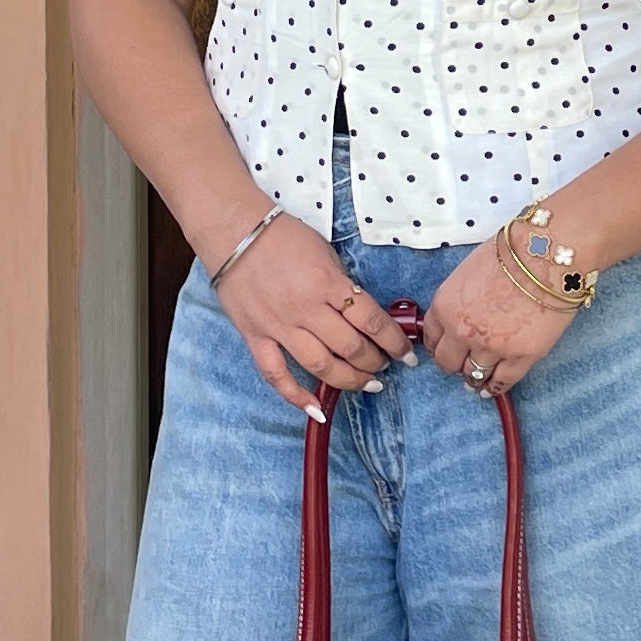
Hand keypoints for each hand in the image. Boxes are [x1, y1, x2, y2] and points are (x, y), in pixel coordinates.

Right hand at [210, 215, 409, 413]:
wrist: (233, 231)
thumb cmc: (283, 237)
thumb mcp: (325, 253)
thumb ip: (342, 285)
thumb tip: (362, 314)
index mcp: (327, 283)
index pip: (371, 321)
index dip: (394, 342)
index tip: (406, 354)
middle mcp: (305, 309)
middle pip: (350, 348)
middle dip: (375, 362)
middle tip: (385, 366)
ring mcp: (278, 326)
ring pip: (320, 366)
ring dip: (349, 380)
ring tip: (366, 384)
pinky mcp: (255, 337)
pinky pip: (276, 375)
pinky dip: (296, 396)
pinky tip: (317, 409)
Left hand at [420, 238, 584, 401]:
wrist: (547, 254)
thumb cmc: (512, 252)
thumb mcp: (469, 272)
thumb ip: (459, 298)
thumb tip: (463, 313)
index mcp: (445, 306)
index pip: (430, 337)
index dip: (437, 345)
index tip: (444, 348)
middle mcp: (462, 331)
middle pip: (447, 362)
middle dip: (453, 364)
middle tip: (460, 364)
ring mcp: (491, 347)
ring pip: (473, 375)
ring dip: (473, 379)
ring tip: (477, 381)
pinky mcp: (521, 356)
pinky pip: (502, 381)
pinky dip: (495, 387)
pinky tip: (493, 388)